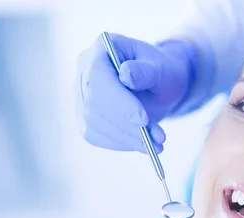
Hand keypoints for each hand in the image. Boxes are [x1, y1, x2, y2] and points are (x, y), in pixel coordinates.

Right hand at [76, 34, 195, 151]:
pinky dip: (121, 144)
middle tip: (157, 139)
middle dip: (126, 126)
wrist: (158, 86)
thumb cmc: (162, 72)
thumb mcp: (162, 69)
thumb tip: (126, 74)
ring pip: (93, 123)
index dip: (118, 101)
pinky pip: (95, 136)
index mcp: (102, 47)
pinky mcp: (84, 117)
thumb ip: (146, 71)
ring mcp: (81, 94)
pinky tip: (142, 144)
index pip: (97, 77)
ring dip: (127, 139)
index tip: (143, 120)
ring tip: (156, 144)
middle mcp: (84, 69)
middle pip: (93, 104)